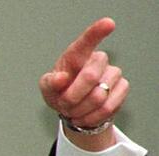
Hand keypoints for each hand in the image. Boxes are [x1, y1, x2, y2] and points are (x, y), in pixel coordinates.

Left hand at [39, 18, 126, 147]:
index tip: (108, 23)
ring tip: (73, 111)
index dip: (97, 32)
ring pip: (98, 97)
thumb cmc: (59, 91)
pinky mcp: (122, 88)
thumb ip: (50, 83)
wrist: (73, 108)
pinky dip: (91, 117)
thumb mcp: (47, 87)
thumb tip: (60, 79)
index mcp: (77, 55)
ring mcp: (113, 73)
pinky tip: (84, 116)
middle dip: (72, 97)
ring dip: (80, 110)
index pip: (87, 41)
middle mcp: (98, 60)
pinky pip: (107, 108)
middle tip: (63, 104)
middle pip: (90, 76)